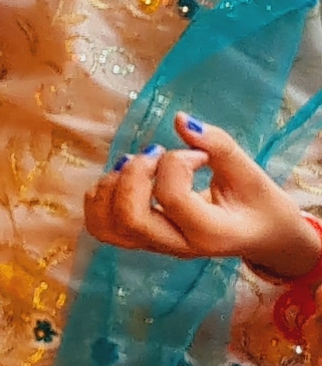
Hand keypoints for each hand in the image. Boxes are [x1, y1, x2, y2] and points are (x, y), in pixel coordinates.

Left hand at [84, 115, 321, 279]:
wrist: (263, 237)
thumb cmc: (259, 204)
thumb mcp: (250, 173)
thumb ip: (219, 146)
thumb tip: (180, 119)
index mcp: (211, 234)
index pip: (172, 199)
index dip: (176, 164)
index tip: (196, 154)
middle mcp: (177, 246)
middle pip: (129, 218)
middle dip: (133, 175)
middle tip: (156, 154)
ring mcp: (155, 245)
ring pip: (106, 226)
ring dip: (111, 185)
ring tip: (136, 163)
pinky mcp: (140, 238)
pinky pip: (101, 224)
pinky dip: (101, 195)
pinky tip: (125, 175)